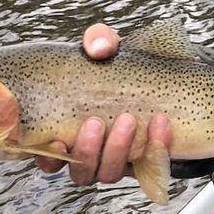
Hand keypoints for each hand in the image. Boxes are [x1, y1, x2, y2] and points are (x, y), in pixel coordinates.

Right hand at [35, 23, 170, 184]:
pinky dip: (155, 147)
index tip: (57, 140)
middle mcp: (89, 153)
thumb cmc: (122, 66)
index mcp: (66, 132)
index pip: (48, 158)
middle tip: (97, 122)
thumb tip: (100, 49)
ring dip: (117, 150)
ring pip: (109, 173)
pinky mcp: (147, 162)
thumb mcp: (108, 49)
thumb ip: (99, 40)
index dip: (48, 156)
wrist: (165, 80)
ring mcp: (118, 161)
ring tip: (129, 120)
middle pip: (79, 171)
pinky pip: (150, 165)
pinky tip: (162, 124)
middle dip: (86, 150)